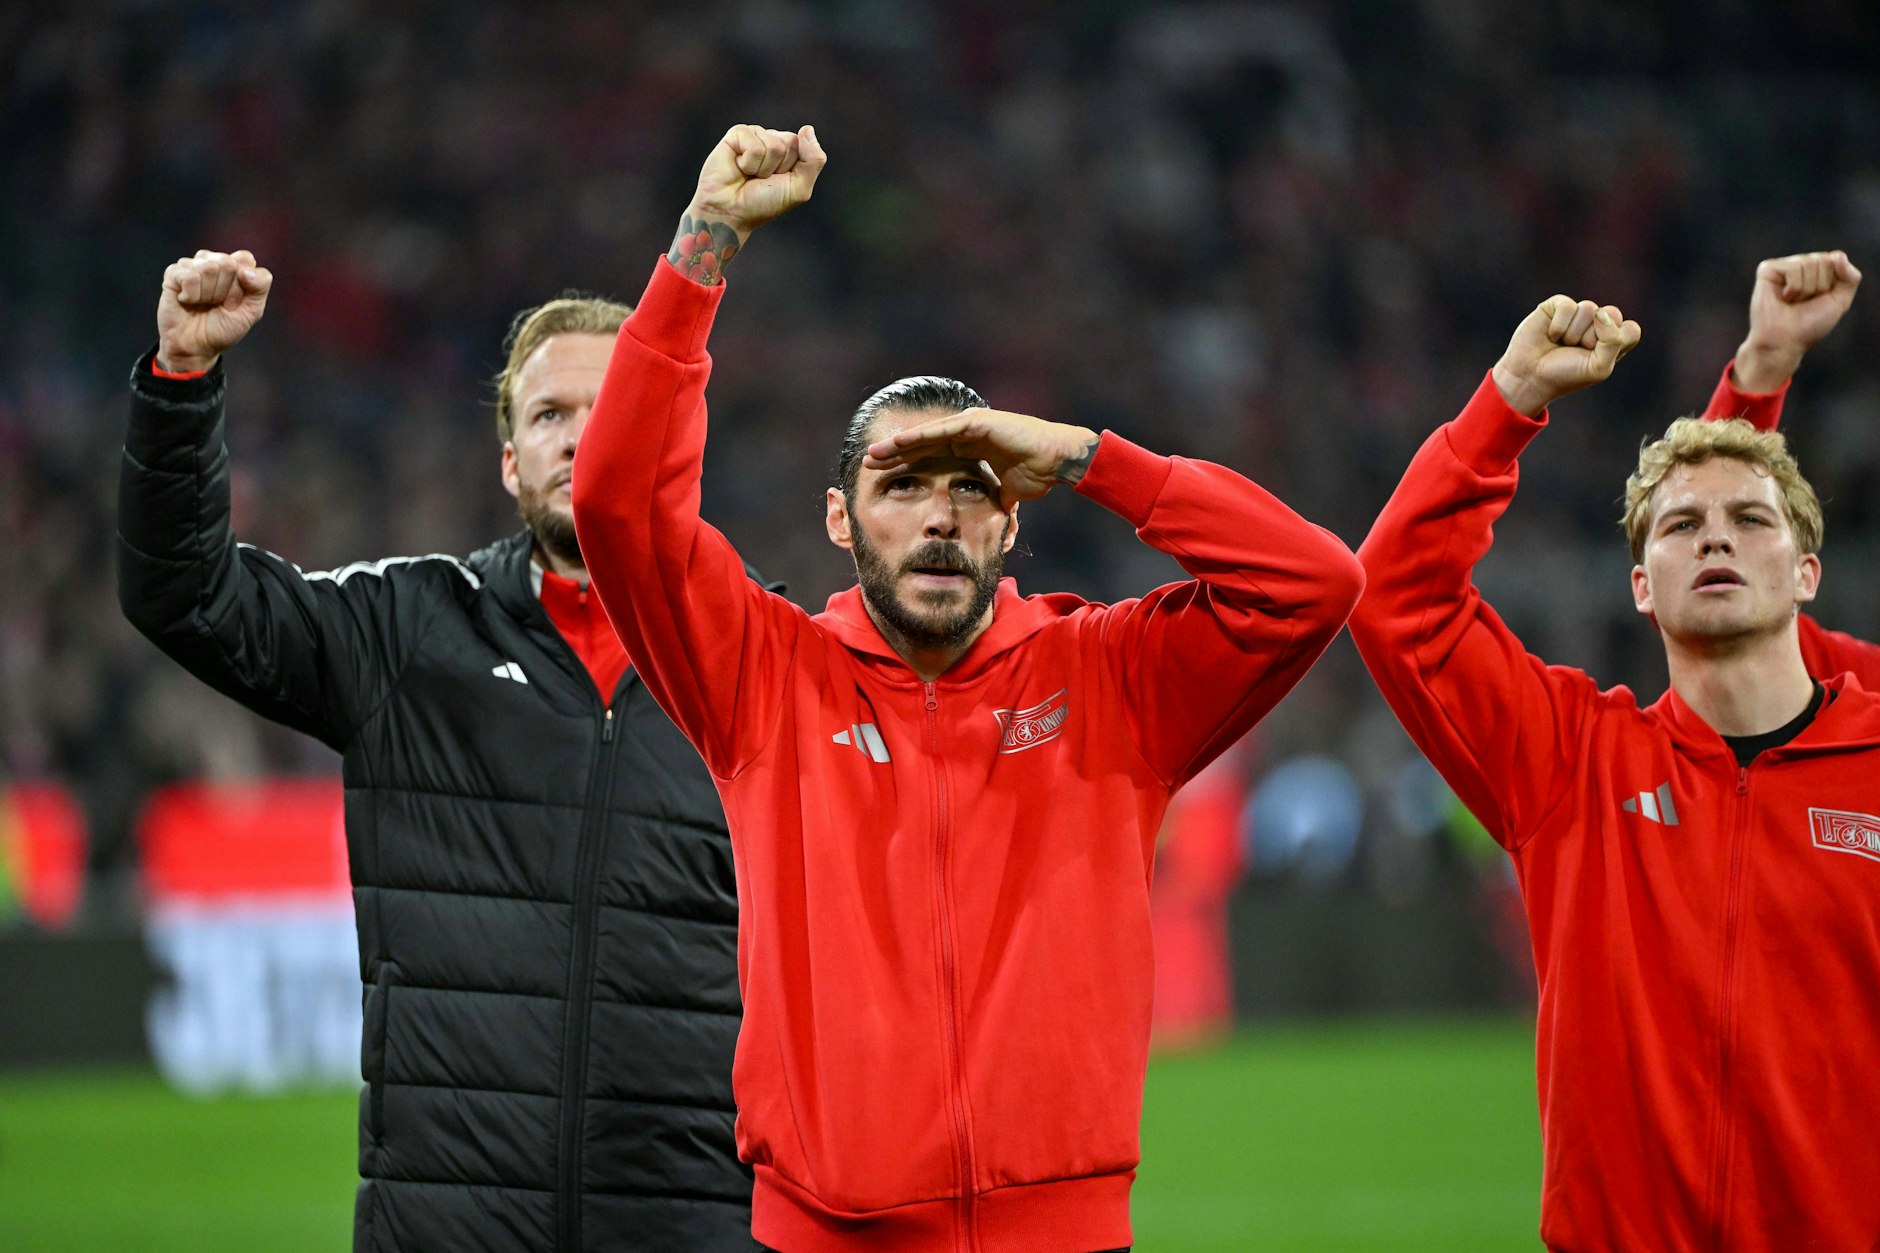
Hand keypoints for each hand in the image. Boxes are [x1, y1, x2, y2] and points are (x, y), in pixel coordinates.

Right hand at [156, 249, 272, 372]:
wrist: (196, 346)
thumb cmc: (224, 328)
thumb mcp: (252, 311)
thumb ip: (260, 286)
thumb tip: (245, 270)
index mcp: (235, 267)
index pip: (244, 258)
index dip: (243, 284)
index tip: (236, 301)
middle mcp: (214, 262)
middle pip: (227, 262)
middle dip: (225, 290)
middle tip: (218, 304)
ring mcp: (192, 266)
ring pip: (208, 267)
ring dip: (208, 294)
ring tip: (203, 303)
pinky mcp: (174, 273)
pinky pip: (188, 275)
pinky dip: (191, 294)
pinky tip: (187, 301)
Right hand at [668, 124, 825, 283]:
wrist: (730, 212)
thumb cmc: (763, 203)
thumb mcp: (798, 188)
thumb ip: (813, 160)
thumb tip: (808, 128)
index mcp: (789, 151)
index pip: (803, 145)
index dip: (792, 168)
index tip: (778, 181)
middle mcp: (772, 140)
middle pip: (790, 142)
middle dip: (778, 167)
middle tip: (762, 179)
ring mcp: (754, 135)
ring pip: (773, 143)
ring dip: (762, 167)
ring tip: (749, 175)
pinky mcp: (736, 134)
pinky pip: (753, 143)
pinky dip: (748, 162)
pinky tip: (738, 167)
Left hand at [863, 409, 1100, 506]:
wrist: (1058, 462)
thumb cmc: (1036, 473)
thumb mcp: (1004, 493)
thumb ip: (993, 500)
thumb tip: (990, 519)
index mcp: (970, 446)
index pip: (930, 455)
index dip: (906, 464)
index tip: (882, 475)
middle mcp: (966, 432)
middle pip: (921, 443)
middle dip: (894, 453)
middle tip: (867, 462)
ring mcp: (970, 424)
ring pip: (926, 435)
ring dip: (898, 443)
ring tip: (873, 453)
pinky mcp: (976, 422)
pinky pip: (941, 430)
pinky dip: (919, 436)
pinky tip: (897, 442)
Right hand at [1491, 296, 1640, 416]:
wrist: (1530, 377)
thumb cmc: (1565, 374)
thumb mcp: (1598, 367)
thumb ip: (1613, 341)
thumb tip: (1600, 312)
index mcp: (1614, 339)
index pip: (1630, 330)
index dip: (1614, 344)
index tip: (1595, 358)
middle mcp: (1598, 323)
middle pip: (1613, 314)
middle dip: (1593, 337)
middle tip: (1577, 350)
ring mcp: (1578, 313)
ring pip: (1589, 309)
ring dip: (1573, 333)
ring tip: (1562, 344)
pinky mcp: (1557, 306)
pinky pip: (1567, 306)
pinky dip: (1558, 326)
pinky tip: (1550, 335)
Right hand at [1732, 250, 1860, 391]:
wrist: (1784, 341)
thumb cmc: (1809, 325)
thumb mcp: (1840, 301)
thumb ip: (1850, 277)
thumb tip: (1838, 255)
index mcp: (1817, 270)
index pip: (1836, 259)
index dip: (1832, 283)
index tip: (1819, 300)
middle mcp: (1800, 265)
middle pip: (1823, 260)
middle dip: (1819, 286)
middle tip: (1803, 303)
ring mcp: (1783, 266)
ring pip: (1808, 263)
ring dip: (1805, 290)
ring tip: (1792, 302)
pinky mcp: (1768, 269)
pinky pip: (1794, 268)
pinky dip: (1793, 288)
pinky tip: (1783, 298)